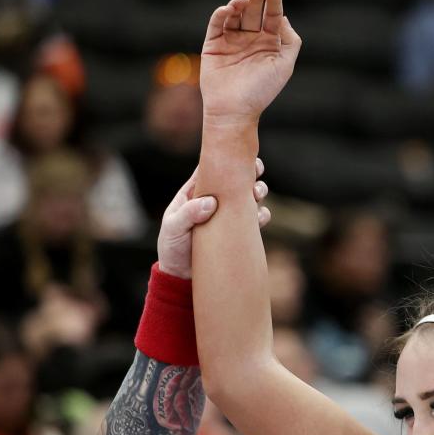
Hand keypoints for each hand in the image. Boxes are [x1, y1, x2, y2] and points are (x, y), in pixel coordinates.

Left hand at [157, 159, 270, 277]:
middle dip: (249, 172)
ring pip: (247, 197)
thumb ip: (188, 214)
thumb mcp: (173, 229)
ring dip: (258, 191)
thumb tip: (211, 202)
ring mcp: (227, 217)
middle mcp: (214, 201)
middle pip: (234, 180)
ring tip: (257, 194)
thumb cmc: (172, 249)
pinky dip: (261, 216)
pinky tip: (260, 217)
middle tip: (257, 170)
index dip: (226, 159)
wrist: (181, 279)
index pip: (211, 169)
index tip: (239, 155)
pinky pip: (254, 221)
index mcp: (195, 193)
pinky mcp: (237, 233)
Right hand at [200, 0, 301, 125]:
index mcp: (268, 44)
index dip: (273, 2)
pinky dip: (221, 13)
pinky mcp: (213, 45)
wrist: (234, 110)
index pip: (272, 17)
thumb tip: (283, 17)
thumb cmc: (261, 91)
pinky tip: (229, 9)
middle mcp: (250, 40)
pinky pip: (216, 24)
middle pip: (254, 12)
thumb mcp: (284, 66)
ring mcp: (231, 41)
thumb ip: (291, 41)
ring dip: (238, 4)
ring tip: (242, 1)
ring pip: (235, 15)